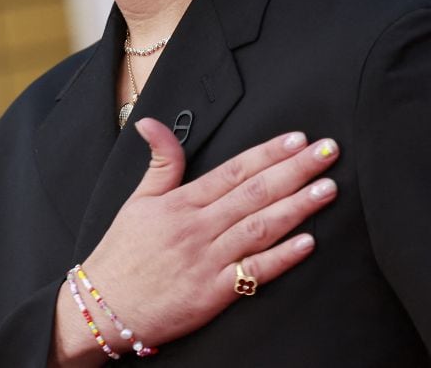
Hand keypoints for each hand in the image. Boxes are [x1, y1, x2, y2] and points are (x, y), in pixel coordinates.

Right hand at [54, 118, 338, 361]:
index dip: (268, 153)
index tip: (298, 138)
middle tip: (329, 152)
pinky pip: (253, 273)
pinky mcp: (212, 294)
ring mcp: (207, 261)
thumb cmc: (122, 253)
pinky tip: (308, 243)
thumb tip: (151, 122)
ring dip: (297, 207)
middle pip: (255, 192)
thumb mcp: (137, 200)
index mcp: (181, 203)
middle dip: (296, 170)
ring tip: (328, 189)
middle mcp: (197, 228)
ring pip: (260, 227)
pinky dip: (281, 258)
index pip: (233, 171)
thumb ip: (159, 162)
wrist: (102, 308)